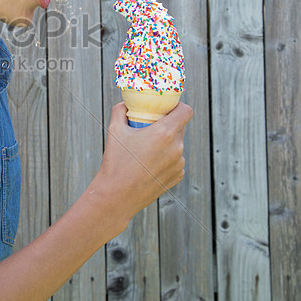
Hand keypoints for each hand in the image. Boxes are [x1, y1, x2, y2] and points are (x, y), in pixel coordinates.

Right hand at [89, 101, 191, 231]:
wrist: (117, 196)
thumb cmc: (116, 162)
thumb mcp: (114, 131)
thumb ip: (120, 111)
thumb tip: (124, 103)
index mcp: (164, 133)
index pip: (185, 111)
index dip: (179, 106)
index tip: (169, 108)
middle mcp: (176, 147)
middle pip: (180, 127)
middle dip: (168, 125)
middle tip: (151, 128)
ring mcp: (178, 163)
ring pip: (177, 145)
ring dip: (167, 143)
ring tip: (147, 150)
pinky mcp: (177, 176)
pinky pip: (175, 160)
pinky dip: (166, 159)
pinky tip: (150, 164)